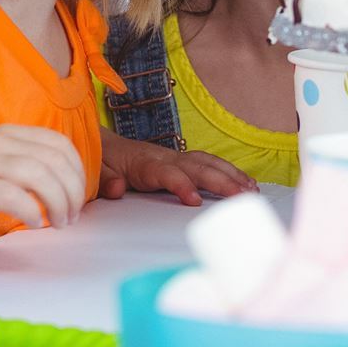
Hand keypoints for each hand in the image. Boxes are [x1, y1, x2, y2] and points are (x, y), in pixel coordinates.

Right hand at [0, 124, 87, 247]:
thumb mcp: (1, 168)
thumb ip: (31, 166)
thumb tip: (72, 184)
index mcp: (8, 133)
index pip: (59, 144)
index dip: (77, 172)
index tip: (79, 197)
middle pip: (53, 160)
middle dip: (72, 191)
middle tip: (72, 217)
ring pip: (38, 175)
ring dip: (57, 203)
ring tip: (59, 223)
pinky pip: (12, 196)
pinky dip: (32, 211)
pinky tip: (35, 223)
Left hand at [109, 136, 255, 205]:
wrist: (106, 145)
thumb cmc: (103, 161)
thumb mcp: (96, 170)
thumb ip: (104, 179)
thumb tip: (116, 188)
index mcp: (144, 163)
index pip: (166, 173)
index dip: (181, 185)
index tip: (194, 201)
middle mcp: (165, 157)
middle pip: (197, 167)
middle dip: (221, 180)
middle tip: (242, 197)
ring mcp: (176, 158)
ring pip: (208, 163)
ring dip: (231, 175)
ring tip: (252, 191)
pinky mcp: (183, 161)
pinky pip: (209, 164)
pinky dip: (229, 172)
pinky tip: (246, 183)